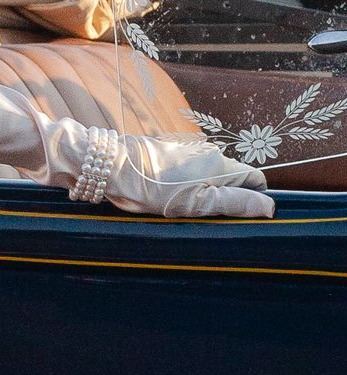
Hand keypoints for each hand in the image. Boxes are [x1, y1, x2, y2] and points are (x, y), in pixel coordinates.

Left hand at [46, 122, 273, 220]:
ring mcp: (187, 153)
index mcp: (220, 165)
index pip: (256, 180)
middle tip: (205, 221)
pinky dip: (182, 190)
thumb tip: (269, 207)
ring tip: (180, 212)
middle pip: (233, 181)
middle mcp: (208, 154)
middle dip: (226, 201)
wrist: (106, 167)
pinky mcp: (168, 156)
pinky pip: (187, 176)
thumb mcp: (195, 203)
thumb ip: (233, 204)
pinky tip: (164, 201)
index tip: (238, 219)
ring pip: (208, 179)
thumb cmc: (149, 188)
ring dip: (202, 197)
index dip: (253, 200)